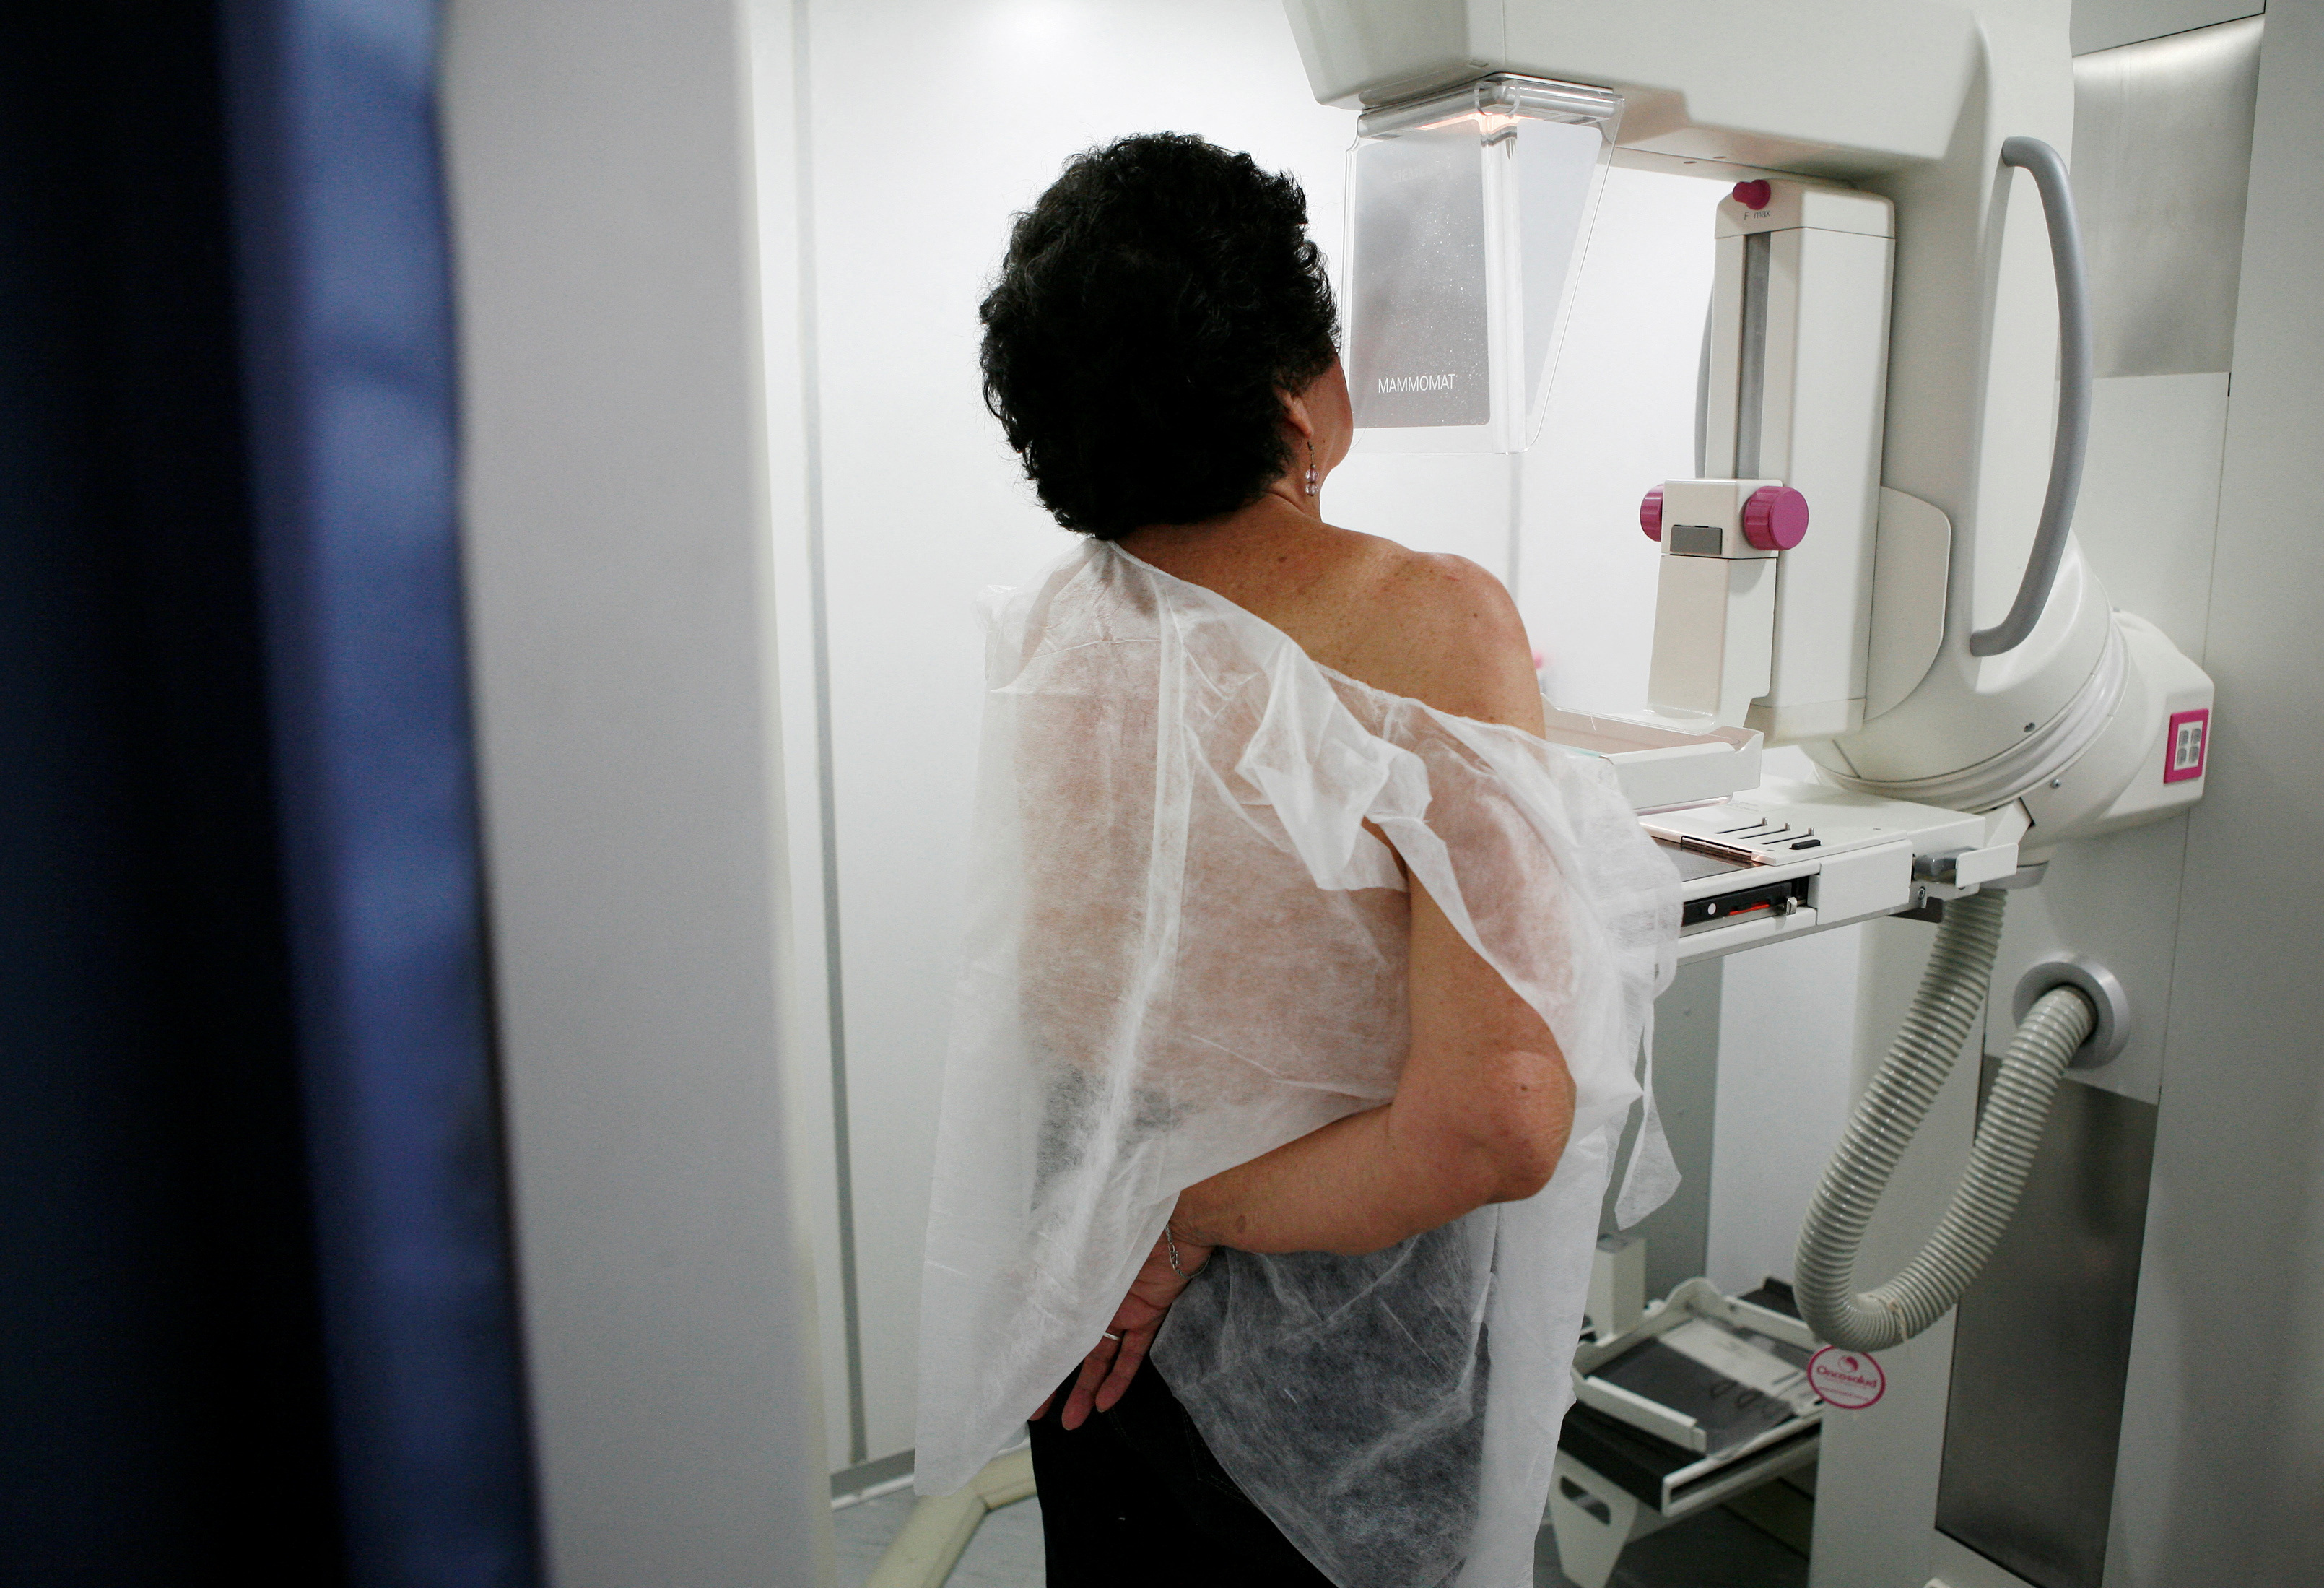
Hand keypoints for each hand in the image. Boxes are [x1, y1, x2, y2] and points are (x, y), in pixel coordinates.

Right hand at [1033, 1222, 1213, 1429]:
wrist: (1173, 1214)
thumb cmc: (1116, 1226)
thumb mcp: (1072, 1250)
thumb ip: (1040, 1270)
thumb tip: (1007, 1275)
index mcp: (1070, 1281)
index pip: (1045, 1326)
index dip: (1030, 1353)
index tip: (1014, 1380)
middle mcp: (1092, 1298)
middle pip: (1069, 1349)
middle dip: (1053, 1382)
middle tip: (1036, 1413)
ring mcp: (1120, 1308)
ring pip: (1099, 1359)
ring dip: (1084, 1390)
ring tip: (1071, 1422)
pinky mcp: (1148, 1315)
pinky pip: (1133, 1355)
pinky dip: (1119, 1380)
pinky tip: (1104, 1404)